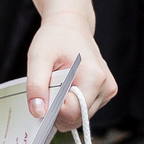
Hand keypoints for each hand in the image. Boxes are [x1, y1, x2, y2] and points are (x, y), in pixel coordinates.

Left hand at [27, 14, 115, 129]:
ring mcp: (107, 90)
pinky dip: (71, 103)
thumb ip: (36, 86)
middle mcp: (106, 86)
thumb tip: (38, 112)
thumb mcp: (38, 58)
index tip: (43, 98)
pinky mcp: (105, 92)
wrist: (70, 26)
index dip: (53, 111)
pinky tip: (66, 86)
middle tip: (48, 89)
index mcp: (93, 77)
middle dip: (58, 110)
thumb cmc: (55, 38)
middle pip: (78, 118)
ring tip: (58, 84)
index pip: (73, 113)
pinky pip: (84, 109)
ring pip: (81, 116)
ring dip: (64, 107)